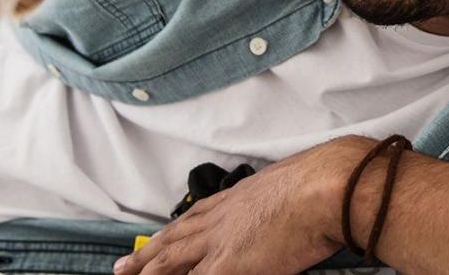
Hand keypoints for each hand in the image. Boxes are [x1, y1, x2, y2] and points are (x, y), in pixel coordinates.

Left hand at [114, 136, 373, 274]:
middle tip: (122, 267)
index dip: (171, 233)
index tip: (156, 240)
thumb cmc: (320, 183)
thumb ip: (275, 202)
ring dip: (148, 273)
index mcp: (233, 200)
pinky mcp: (227, 267)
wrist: (326, 186)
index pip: (192, 219)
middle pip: (171, 242)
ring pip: (170, 264)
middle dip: (145, 257)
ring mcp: (218, 245)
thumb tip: (283, 210)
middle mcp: (218, 220)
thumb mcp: (289, 187)